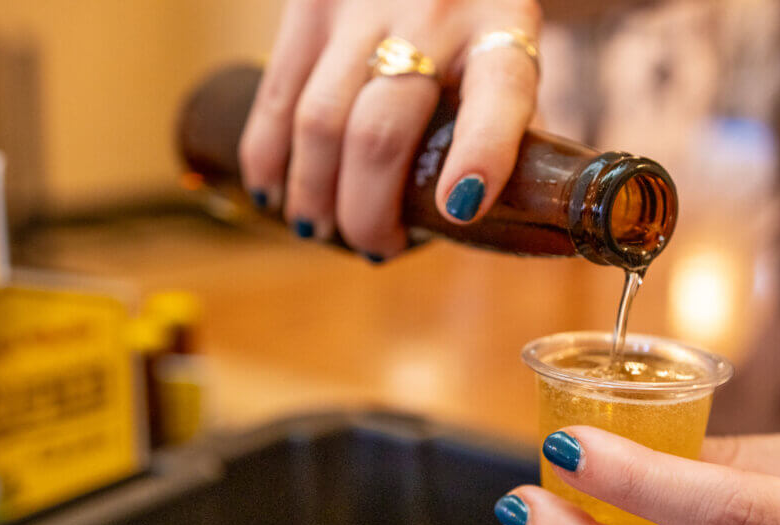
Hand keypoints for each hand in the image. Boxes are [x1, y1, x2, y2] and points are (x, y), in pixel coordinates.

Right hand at [239, 0, 540, 256]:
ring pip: (320, 122)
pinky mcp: (308, 4)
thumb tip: (495, 214)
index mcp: (502, 26)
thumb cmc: (472, 10)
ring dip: (314, 194)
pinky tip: (273, 193)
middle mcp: (433, 11)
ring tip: (320, 229)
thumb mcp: (510, 47)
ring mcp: (362, 5)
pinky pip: (277, 94)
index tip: (459, 208)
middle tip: (376, 246)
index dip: (481, 155)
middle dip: (369, 211)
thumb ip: (512, 122)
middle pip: (381, 132)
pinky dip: (267, 156)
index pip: (500, 92)